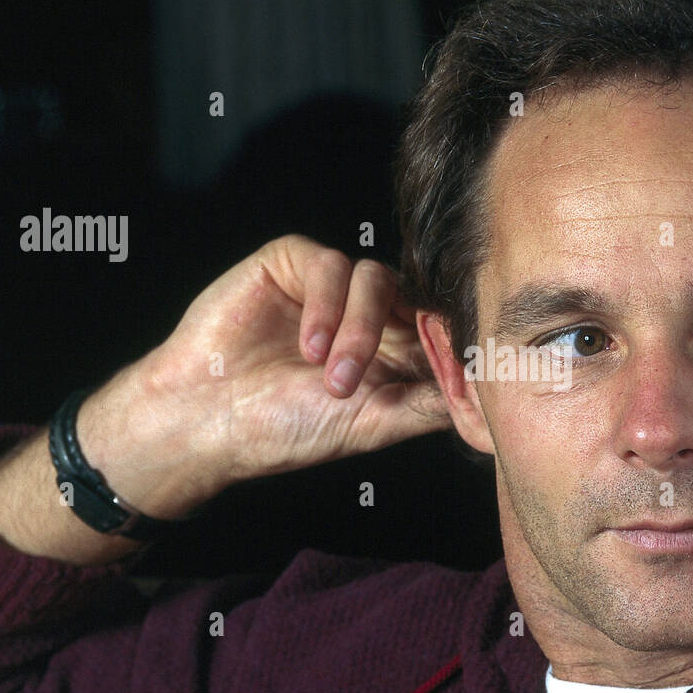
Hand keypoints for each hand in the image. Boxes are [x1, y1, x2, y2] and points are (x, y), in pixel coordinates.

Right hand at [79, 235, 451, 517]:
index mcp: (394, 350)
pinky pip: (331, 263)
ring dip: (361, 331)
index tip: (456, 373)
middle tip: (385, 378)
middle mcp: (368, 314)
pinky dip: (327, 307)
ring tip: (331, 378)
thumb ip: (429, 405)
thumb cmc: (283, 429)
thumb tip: (488, 397)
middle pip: (418, 297)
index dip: (453, 345)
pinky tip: (307, 347)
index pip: (442, 329)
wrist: (204, 420)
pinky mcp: (293, 263)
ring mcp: (331, 288)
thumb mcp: (372, 425)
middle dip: (411, 337)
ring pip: (379, 280)